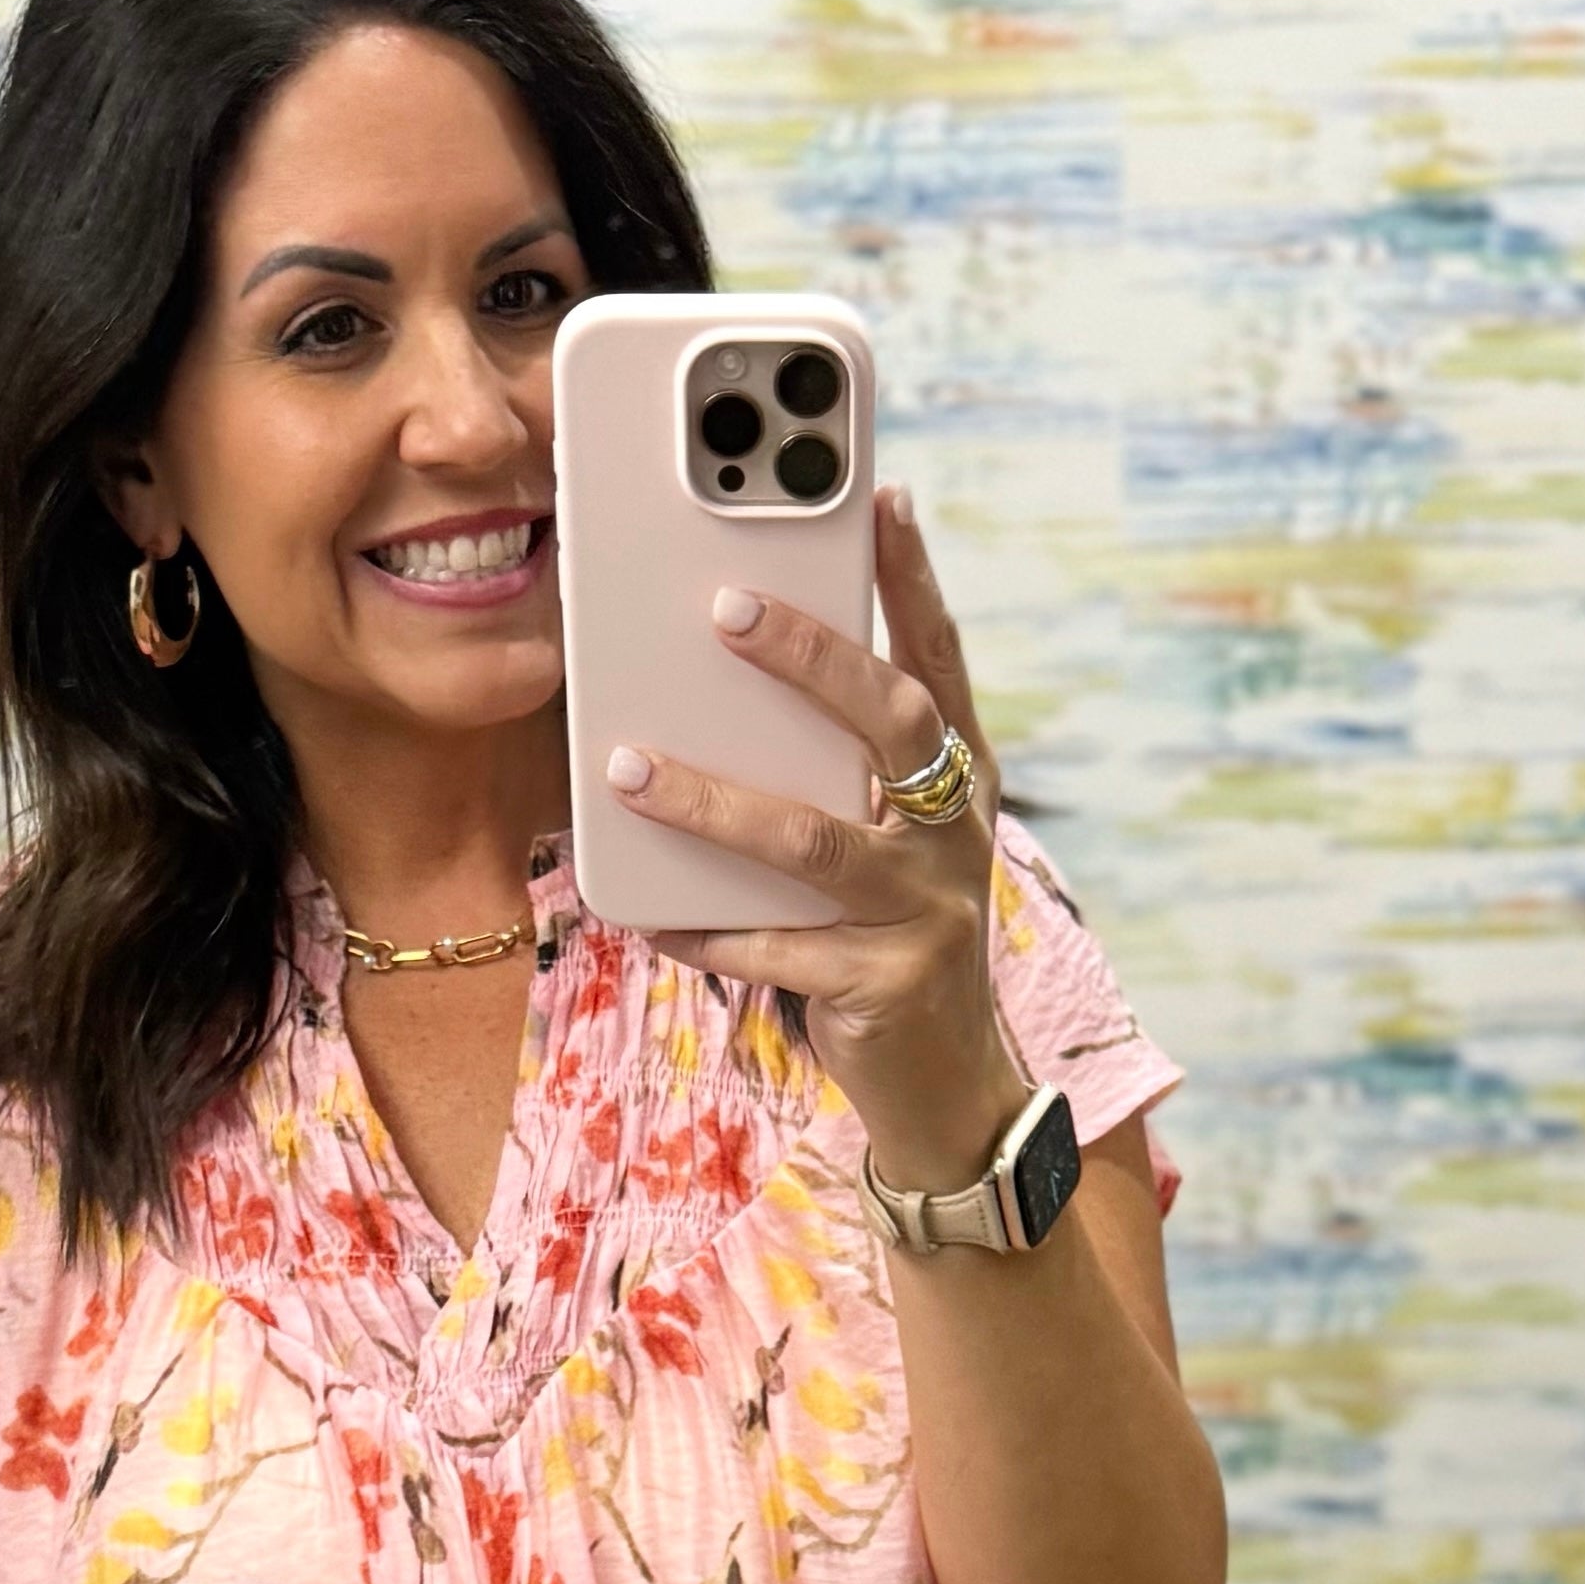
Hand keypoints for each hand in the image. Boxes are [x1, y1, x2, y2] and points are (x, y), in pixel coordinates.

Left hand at [603, 485, 1019, 1188]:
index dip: (914, 579)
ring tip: (628, 768)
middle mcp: (953, 834)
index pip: (940, 661)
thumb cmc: (888, 943)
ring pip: (810, 841)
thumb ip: (833, 778)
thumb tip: (718, 697)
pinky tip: (644, 911)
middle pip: (891, 721)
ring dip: (713, 801)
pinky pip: (774, 948)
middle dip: (810, 655)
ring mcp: (924, 911)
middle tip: (726, 604)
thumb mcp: (880, 847)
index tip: (881, 495)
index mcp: (956, 784)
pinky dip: (704, 929)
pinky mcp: (881, 986)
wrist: (945, 1087)